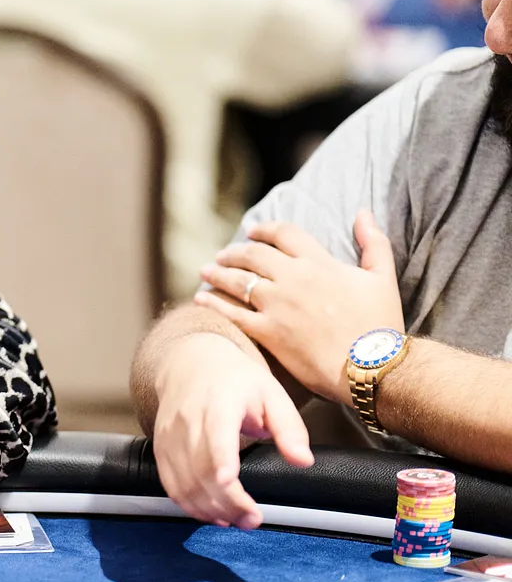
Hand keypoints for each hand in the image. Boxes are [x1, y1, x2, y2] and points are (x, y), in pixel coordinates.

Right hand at [150, 332, 313, 528]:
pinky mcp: (161, 448)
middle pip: (201, 471)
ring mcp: (170, 435)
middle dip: (227, 502)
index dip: (223, 467)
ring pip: (183, 482)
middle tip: (253, 520)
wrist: (188, 362)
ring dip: (209, 509)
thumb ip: (289, 428)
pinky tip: (211, 513)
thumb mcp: (272, 393)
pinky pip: (170, 484)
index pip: (216, 439)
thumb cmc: (235, 380)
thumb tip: (303, 461)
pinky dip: (189, 505)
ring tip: (237, 520)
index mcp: (219, 403)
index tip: (237, 490)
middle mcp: (188, 420)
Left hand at [198, 211, 403, 404]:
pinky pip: (232, 313)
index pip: (283, 233)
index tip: (252, 231)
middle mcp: (293, 279)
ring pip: (237, 280)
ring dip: (217, 273)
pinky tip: (200, 299)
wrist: (374, 369)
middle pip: (253, 255)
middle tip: (223, 254)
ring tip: (206, 270)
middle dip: (234, 252)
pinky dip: (213, 303)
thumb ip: (373, 243)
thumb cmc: (381, 325)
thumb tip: (363, 212)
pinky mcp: (268, 333)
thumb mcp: (382, 278)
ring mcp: (278, 306)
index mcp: (319, 263)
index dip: (264, 229)